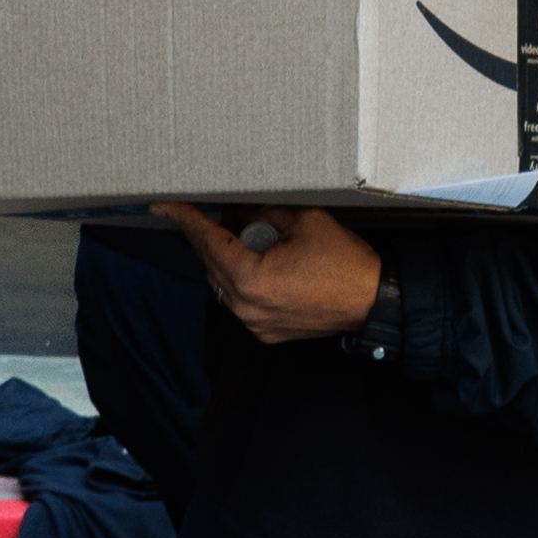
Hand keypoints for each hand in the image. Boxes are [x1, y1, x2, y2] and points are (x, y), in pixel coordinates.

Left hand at [154, 199, 383, 344]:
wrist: (373, 300)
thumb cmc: (344, 261)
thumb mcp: (302, 220)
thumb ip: (262, 213)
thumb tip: (238, 210)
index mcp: (250, 279)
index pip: (207, 241)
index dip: (184, 219)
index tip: (163, 205)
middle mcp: (246, 308)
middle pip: (211, 262)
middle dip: (211, 234)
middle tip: (218, 210)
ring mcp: (255, 324)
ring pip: (222, 283)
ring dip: (227, 257)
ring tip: (250, 236)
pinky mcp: (266, 332)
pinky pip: (239, 301)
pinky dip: (241, 279)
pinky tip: (261, 262)